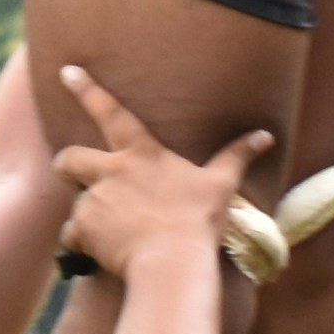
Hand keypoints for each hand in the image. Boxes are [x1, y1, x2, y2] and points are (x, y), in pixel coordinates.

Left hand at [51, 68, 268, 281]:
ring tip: (112, 234)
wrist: (172, 262)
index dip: (88, 90)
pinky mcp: (84, 228)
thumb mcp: (222, 185)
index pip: (111, 112)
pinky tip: (101, 254)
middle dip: (67, 165)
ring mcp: (94, 199)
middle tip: (74, 177)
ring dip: (86, 215)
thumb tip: (266, 136)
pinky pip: (72, 236)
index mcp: (142, 154)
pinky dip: (82, 245)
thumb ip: (238, 156)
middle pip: (69, 158)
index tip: (68, 71)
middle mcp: (111, 171)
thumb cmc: (199, 221)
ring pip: (75, 203)